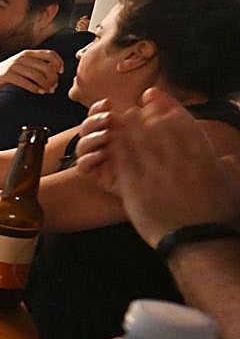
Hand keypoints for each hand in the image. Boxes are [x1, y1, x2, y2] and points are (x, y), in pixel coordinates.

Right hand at [0, 49, 62, 94]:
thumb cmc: (9, 73)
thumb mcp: (23, 64)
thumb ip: (36, 64)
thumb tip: (56, 70)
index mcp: (28, 53)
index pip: (50, 54)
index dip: (58, 62)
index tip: (60, 72)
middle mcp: (21, 57)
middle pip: (46, 67)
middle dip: (53, 78)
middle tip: (54, 87)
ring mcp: (13, 66)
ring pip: (37, 76)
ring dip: (45, 85)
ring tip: (47, 91)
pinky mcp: (7, 75)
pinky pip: (25, 82)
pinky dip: (35, 88)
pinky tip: (39, 92)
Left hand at [75, 88, 239, 245]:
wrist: (198, 242)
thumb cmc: (217, 218)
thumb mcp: (231, 188)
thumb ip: (227, 169)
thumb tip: (226, 159)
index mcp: (203, 158)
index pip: (184, 124)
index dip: (168, 107)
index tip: (158, 97)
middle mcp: (179, 161)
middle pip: (159, 128)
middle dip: (147, 113)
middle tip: (138, 105)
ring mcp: (157, 175)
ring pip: (140, 142)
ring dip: (129, 126)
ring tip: (121, 117)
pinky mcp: (138, 189)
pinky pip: (124, 163)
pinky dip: (117, 148)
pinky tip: (110, 140)